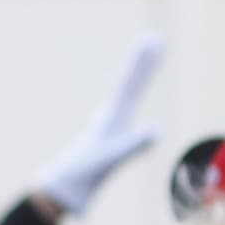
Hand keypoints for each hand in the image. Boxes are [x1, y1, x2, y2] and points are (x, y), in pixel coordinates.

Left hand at [32, 30, 173, 216]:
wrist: (67, 186)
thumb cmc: (87, 171)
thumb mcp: (112, 158)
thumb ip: (134, 144)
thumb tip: (157, 131)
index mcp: (113, 115)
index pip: (132, 82)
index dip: (144, 62)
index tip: (153, 40)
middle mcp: (111, 114)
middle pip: (131, 80)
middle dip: (144, 60)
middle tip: (154, 38)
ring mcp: (109, 123)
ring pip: (127, 91)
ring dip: (138, 74)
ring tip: (145, 59)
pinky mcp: (109, 134)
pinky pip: (124, 110)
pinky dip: (130, 97)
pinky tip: (126, 97)